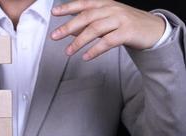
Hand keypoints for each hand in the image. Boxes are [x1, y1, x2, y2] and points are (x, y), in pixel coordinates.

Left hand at [51, 0, 165, 60]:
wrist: (153, 29)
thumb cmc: (127, 25)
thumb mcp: (106, 21)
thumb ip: (88, 25)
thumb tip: (69, 30)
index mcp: (105, 4)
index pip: (83, 4)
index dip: (68, 8)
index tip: (54, 13)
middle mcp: (111, 9)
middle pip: (86, 17)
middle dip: (68, 27)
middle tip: (55, 36)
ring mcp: (120, 19)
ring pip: (95, 29)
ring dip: (79, 41)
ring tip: (68, 51)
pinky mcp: (127, 32)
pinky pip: (108, 41)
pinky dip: (95, 50)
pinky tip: (86, 57)